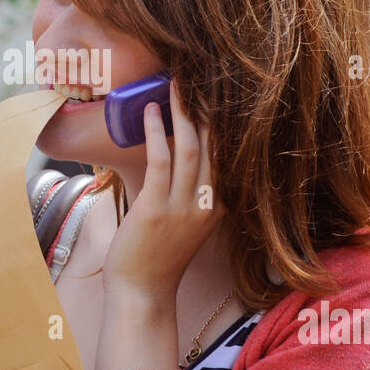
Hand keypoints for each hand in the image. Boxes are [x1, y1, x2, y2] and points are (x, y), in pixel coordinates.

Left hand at [100, 79, 224, 305]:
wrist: (142, 293)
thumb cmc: (157, 256)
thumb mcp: (185, 221)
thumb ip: (188, 190)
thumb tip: (175, 151)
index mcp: (219, 205)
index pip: (226, 154)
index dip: (222, 121)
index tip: (215, 92)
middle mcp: (209, 204)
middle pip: (214, 145)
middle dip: (207, 108)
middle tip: (198, 76)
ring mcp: (184, 207)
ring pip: (191, 148)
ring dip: (183, 112)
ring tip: (176, 84)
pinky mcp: (156, 209)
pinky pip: (162, 161)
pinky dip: (158, 132)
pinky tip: (152, 111)